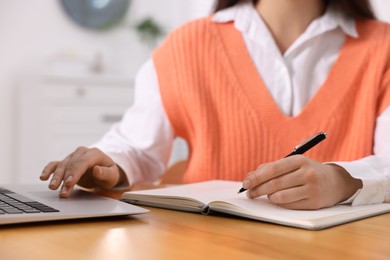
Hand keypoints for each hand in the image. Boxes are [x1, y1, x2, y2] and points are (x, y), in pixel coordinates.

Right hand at [40, 147, 124, 197]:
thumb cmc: (109, 175)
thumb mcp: (112, 175)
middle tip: (62, 191)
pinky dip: (48, 170)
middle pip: (71, 165)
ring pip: (62, 165)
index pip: (83, 161)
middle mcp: (82, 153)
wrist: (104, 173)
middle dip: (65, 178)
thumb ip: (105, 173)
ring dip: (56, 177)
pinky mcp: (66, 162)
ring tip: (53, 188)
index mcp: (95, 153)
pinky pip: (55, 164)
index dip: (76, 172)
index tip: (69, 182)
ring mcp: (73, 157)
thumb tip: (97, 169)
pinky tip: (43, 177)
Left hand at [242, 155, 362, 208]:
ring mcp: (311, 188)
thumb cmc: (308, 171)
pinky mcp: (314, 202)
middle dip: (257, 189)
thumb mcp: (293, 164)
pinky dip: (280, 203)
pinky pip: (288, 205)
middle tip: (249, 193)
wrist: (336, 182)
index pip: (272, 170)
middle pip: (274, 184)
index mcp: (299, 160)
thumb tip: (250, 176)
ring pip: (280, 196)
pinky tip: (279, 199)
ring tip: (267, 194)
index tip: (245, 183)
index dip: (256, 177)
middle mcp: (307, 173)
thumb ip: (270, 167)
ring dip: (269, 197)